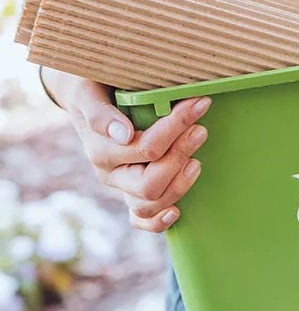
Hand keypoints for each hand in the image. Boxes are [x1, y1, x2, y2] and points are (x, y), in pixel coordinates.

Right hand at [46, 70, 210, 231]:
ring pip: (149, 205)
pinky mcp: (131, 194)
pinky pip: (140, 220)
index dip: (176, 127)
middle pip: (150, 183)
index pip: (146, 148)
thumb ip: (100, 113)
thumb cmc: (95, 89)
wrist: (86, 96)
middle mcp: (110, 173)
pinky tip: (177, 212)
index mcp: (100, 150)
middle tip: (200, 130)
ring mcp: (121, 187)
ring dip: (179, 184)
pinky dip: (158, 222)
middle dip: (180, 156)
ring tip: (196, 160)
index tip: (199, 103)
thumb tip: (123, 134)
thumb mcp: (90, 91)